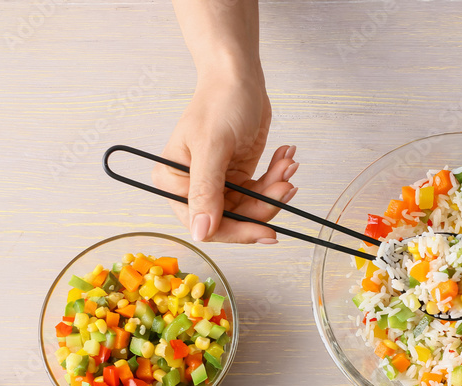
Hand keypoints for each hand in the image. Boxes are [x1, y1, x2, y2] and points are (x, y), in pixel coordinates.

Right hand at [152, 74, 296, 243]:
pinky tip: (285, 159)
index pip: (205, 224)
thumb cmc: (220, 102)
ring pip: (252, 207)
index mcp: (174, 181)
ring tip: (287, 166)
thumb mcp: (213, 146)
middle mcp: (193, 187)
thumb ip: (205, 191)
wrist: (238, 77)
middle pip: (234, 219)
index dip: (238, 232)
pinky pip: (261, 191)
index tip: (267, 233)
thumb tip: (199, 232)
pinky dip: (276, 178)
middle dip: (264, 205)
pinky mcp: (238, 176)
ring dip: (274, 189)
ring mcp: (218, 183)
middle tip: (286, 188)